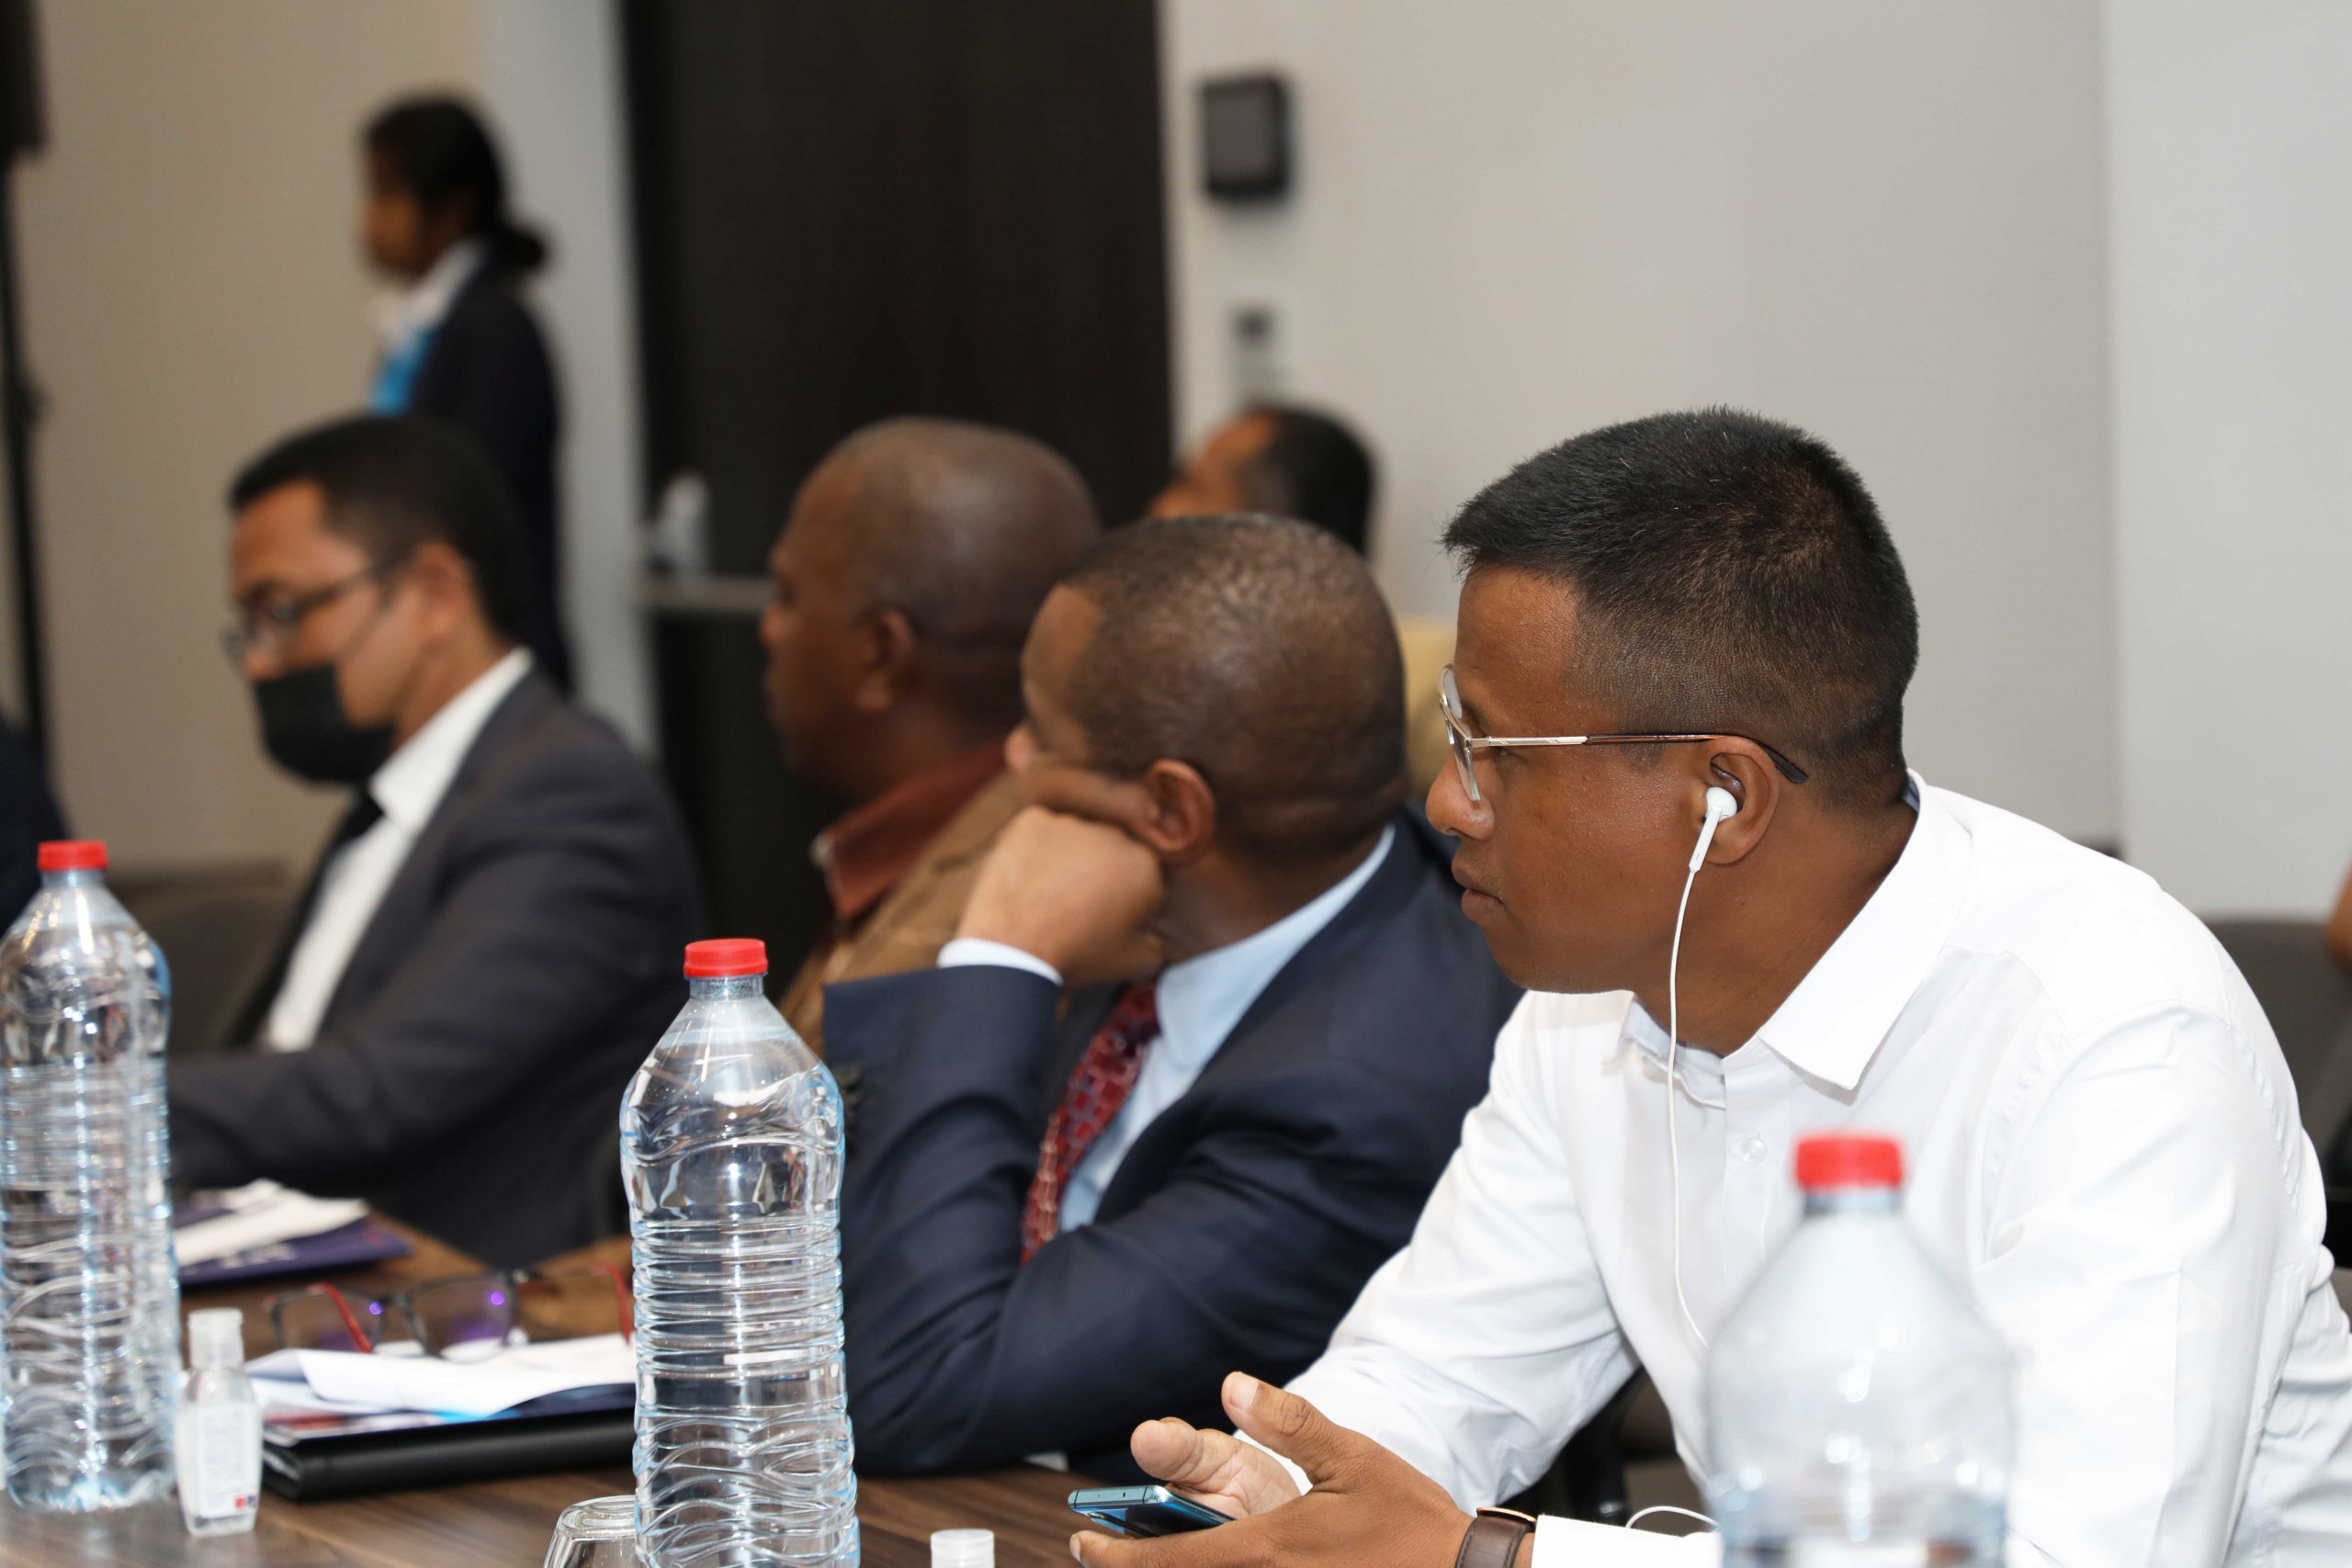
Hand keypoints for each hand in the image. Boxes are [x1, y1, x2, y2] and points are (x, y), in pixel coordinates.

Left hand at [956, 806, 1164, 984]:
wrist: (1015, 950)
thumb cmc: (1077, 957)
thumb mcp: (1135, 963)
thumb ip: (1158, 945)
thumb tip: (1157, 939)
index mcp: (1145, 866)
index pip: (1142, 877)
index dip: (1127, 901)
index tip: (1108, 921)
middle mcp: (1113, 835)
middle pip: (1110, 852)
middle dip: (1100, 874)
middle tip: (1077, 908)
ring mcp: (1070, 824)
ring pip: (1075, 838)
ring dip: (1069, 858)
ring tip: (1048, 896)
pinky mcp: (1032, 821)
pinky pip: (1039, 831)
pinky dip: (1034, 849)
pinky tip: (1028, 879)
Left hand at [1072, 1372, 1474, 1567]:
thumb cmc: (1410, 1521)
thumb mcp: (1351, 1457)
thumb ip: (1289, 1422)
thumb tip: (1230, 1386)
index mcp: (1265, 1551)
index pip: (1167, 1561)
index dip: (1116, 1556)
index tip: (1083, 1543)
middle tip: (1106, 1552)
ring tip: (1158, 1555)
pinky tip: (1221, 1564)